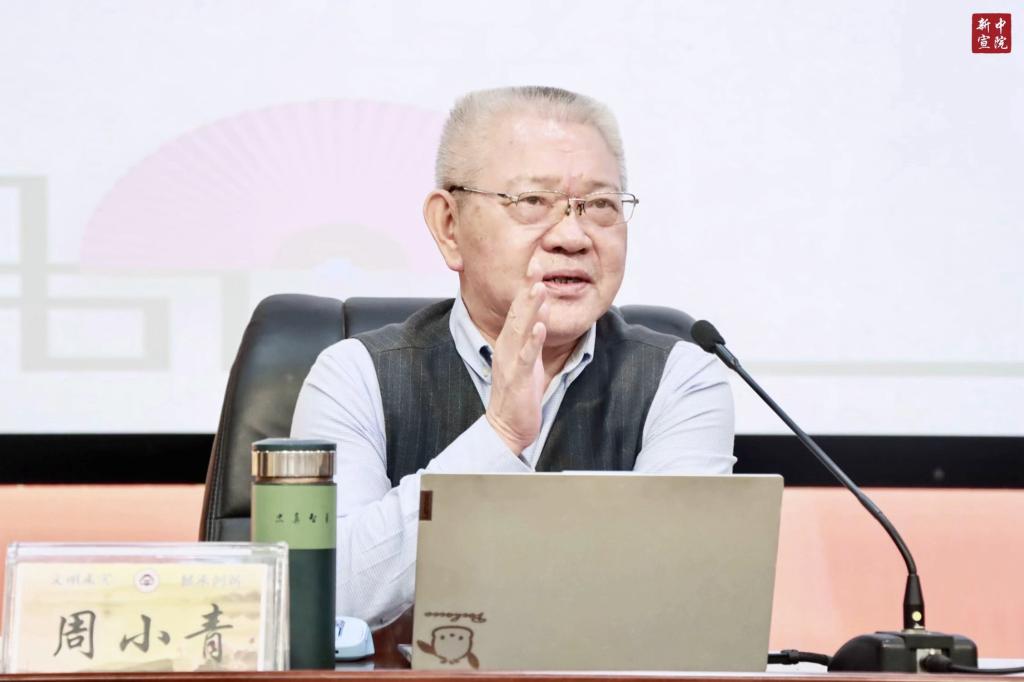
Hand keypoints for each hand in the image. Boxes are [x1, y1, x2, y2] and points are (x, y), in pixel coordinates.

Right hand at [485, 259, 549, 453]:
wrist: (507, 426)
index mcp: (510, 342)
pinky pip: (526, 357)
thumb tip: (541, 311)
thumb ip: (532, 335)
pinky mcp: (518, 379)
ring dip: (529, 309)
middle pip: (517, 314)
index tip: (535, 265)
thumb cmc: (519, 392)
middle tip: (535, 266)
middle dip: (527, 290)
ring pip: (520, 330)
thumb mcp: (527, 358)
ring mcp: (511, 362)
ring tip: (538, 288)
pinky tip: (540, 328)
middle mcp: (507, 348)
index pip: (519, 310)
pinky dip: (532, 341)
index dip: (526, 288)